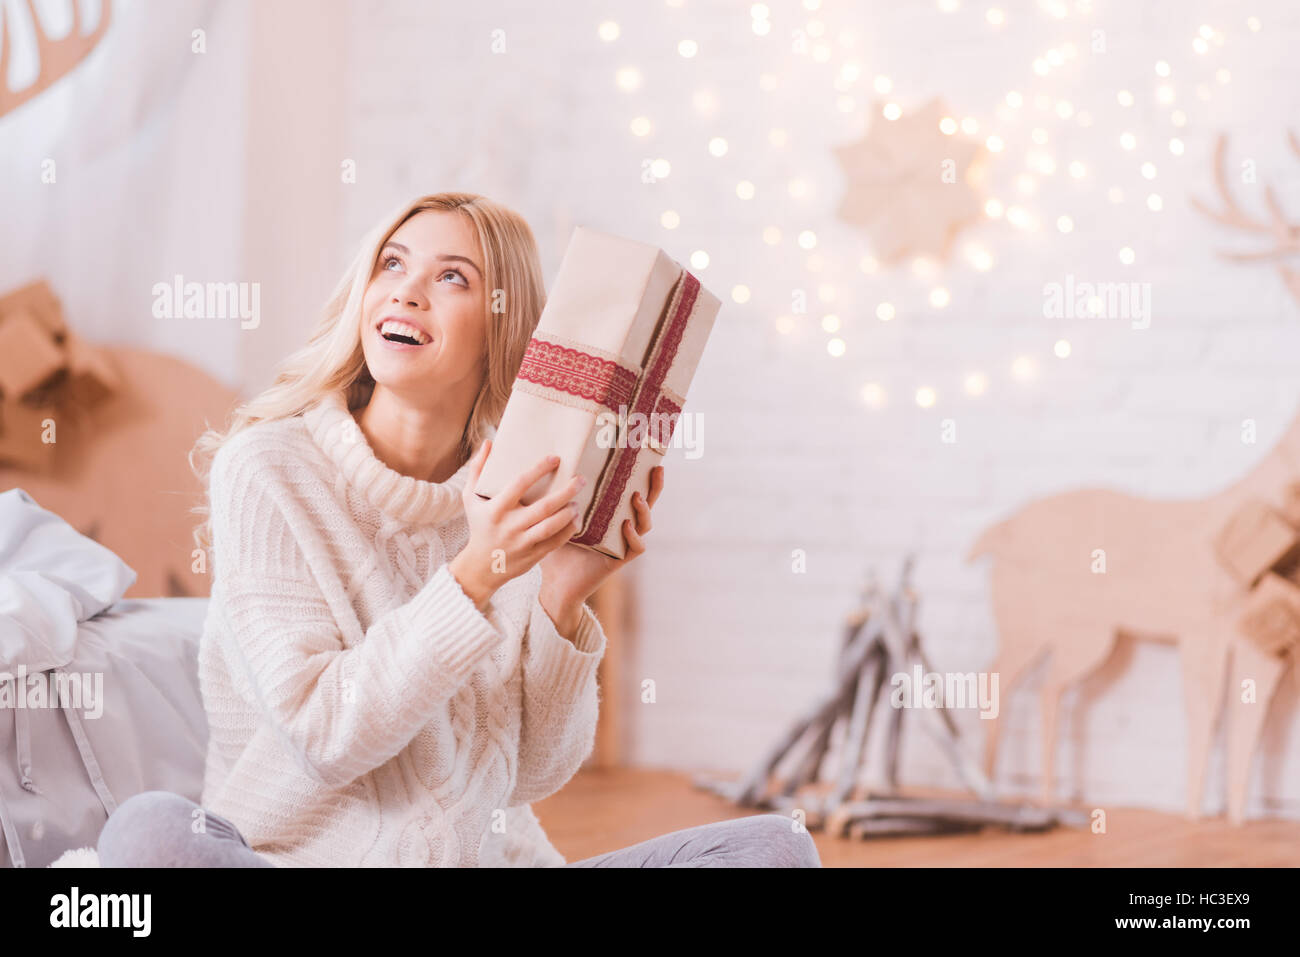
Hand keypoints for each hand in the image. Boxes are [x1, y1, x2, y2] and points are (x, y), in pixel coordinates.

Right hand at [449, 441, 585, 609]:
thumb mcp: (470, 498)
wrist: (481, 566)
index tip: (555, 458)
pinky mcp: (533, 555)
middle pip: (543, 506)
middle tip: (580, 479)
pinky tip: (576, 519)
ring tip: (577, 502)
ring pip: (552, 526)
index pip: (520, 483)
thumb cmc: (479, 525)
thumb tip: (489, 442)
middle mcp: (510, 525)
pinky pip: (556, 542)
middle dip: (566, 492)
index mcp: (496, 508)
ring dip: (569, 513)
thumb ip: (478, 469)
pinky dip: (569, 530)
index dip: (539, 469)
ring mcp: (522, 542)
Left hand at [539, 465, 663, 612]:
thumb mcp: (558, 517)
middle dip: (654, 487)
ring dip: (644, 510)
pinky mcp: (619, 559)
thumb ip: (560, 498)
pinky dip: (633, 536)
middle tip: (658, 469)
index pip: (629, 491)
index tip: (647, 457)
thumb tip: (547, 467)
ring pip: (645, 524)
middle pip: (646, 504)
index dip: (642, 476)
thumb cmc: (555, 547)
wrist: (555, 583)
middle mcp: (621, 527)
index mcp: (609, 514)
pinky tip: (625, 525)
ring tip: (636, 497)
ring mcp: (623, 543)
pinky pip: (636, 547)